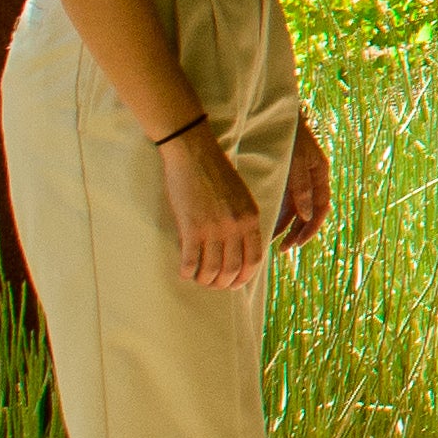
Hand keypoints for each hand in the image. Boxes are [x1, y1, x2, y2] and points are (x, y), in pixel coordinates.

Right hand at [157, 126, 268, 289]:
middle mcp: (235, 226)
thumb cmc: (215, 173)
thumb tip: (238, 251)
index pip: (254, 259)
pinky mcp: (191, 227)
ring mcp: (213, 228)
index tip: (235, 284)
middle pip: (233, 269)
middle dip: (223, 283)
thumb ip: (243, 222)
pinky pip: (191, 261)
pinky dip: (187, 272)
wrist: (194, 152)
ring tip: (198, 279)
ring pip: (212, 270)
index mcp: (251, 217)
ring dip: (204, 280)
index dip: (244, 277)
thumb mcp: (241, 197)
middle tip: (213, 284)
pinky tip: (184, 272)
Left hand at [270, 117, 334, 254]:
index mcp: (320, 174)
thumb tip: (306, 216)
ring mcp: (300, 178)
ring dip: (288, 226)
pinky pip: (287, 201)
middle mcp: (313, 179)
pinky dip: (280, 214)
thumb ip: (301, 187)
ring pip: (297, 210)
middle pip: (309, 212)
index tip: (297, 243)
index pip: (321, 208)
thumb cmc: (290, 134)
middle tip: (283, 249)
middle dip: (298, 232)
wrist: (277, 112)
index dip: (311, 228)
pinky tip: (269, 225)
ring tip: (273, 242)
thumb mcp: (297, 160)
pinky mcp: (287, 177)